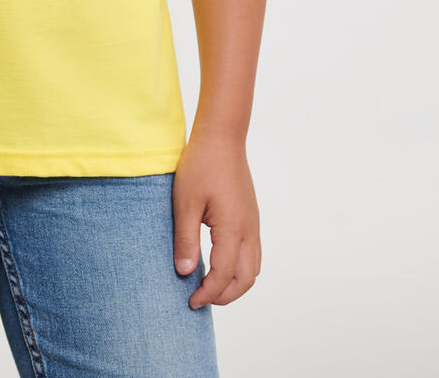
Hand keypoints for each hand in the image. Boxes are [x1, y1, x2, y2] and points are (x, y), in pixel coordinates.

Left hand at [171, 132, 261, 309]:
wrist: (222, 137)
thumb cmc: (201, 165)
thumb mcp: (185, 202)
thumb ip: (186, 239)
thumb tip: (185, 272)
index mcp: (233, 228)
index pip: (224, 275)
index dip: (208, 293)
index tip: (191, 302)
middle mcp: (249, 230)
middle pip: (246, 279)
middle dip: (225, 296)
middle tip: (201, 299)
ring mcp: (253, 223)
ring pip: (253, 268)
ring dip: (235, 284)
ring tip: (210, 286)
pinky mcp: (251, 217)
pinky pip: (253, 253)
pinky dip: (239, 268)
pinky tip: (219, 264)